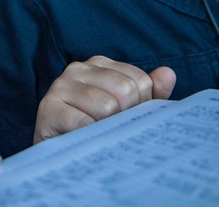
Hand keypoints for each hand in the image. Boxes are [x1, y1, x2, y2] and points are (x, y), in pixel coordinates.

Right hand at [33, 56, 175, 144]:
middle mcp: (78, 68)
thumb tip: (168, 74)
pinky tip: (85, 140)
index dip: (141, 106)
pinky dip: (91, 136)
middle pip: (126, 90)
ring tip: (97, 134)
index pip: (141, 80)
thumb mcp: (124, 110)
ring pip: (107, 106)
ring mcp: (61, 86)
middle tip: (113, 130)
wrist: (56, 155)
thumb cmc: (93, 128)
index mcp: (99, 64)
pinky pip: (84, 124)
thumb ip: (148, 92)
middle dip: (126, 116)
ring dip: (107, 128)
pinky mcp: (49, 108)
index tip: (126, 119)